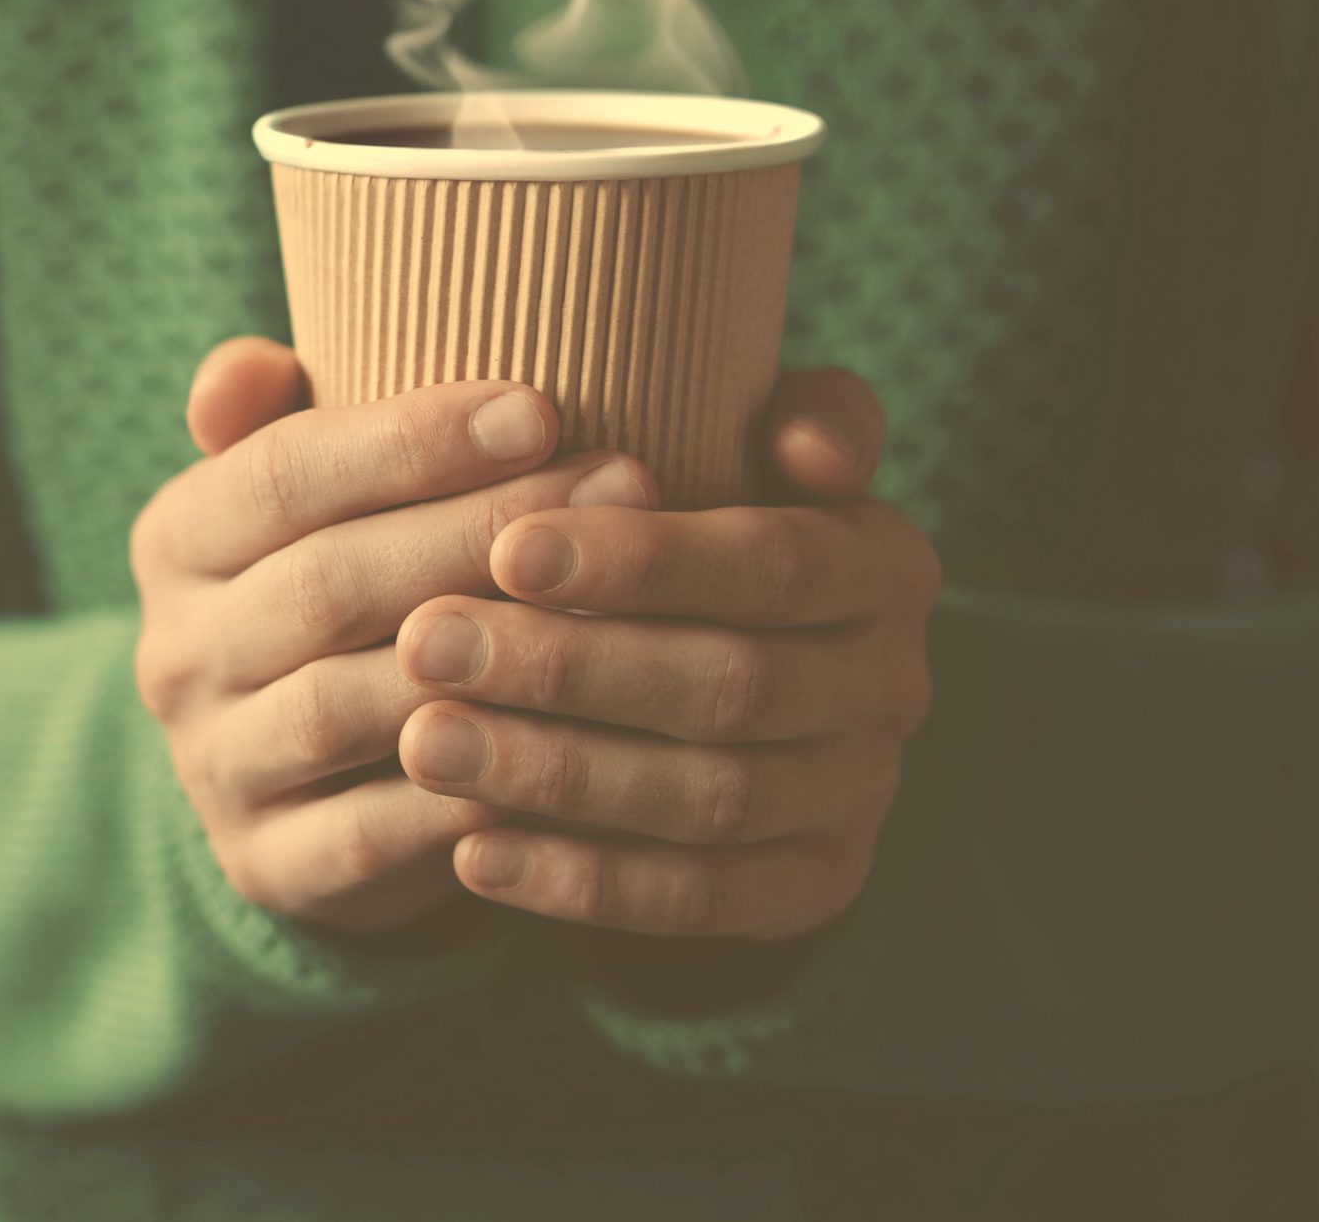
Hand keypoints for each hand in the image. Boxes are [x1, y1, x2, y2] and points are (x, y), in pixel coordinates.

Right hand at [131, 338, 659, 932]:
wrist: (302, 780)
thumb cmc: (347, 590)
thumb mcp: (311, 496)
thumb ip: (285, 422)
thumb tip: (254, 363)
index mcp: (178, 540)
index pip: (283, 474)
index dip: (412, 441)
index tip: (543, 409)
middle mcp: (174, 654)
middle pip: (328, 583)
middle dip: (482, 529)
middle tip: (623, 482)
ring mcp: (214, 768)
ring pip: (350, 706)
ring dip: (489, 655)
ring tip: (618, 605)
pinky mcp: (267, 866)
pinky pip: (376, 831)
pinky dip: (472, 785)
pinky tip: (578, 739)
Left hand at [395, 367, 939, 940]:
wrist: (759, 683)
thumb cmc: (714, 535)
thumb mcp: (757, 455)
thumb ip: (794, 416)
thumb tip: (800, 446)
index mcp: (888, 566)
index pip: (773, 564)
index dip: (642, 562)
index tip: (507, 549)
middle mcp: (893, 687)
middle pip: (729, 687)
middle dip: (566, 668)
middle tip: (425, 643)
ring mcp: (861, 798)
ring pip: (705, 801)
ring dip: (555, 777)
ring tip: (424, 741)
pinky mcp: (814, 889)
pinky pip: (695, 902)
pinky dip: (580, 882)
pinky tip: (470, 855)